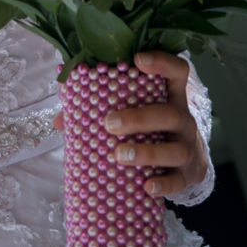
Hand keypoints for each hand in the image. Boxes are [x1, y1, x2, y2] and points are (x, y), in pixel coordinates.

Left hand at [52, 50, 208, 198]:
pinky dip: (164, 184)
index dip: (161, 62)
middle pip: (171, 114)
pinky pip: (179, 180)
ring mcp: (187, 148)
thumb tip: (59, 121)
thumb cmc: (150, 131)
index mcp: (169, 97)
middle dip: (140, 118)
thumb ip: (96, 112)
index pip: (176, 71)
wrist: (186, 164)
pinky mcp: (188, 175)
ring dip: (148, 152)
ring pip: (177, 149)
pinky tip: (147, 186)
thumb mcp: (134, 114)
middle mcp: (183, 120)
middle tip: (109, 123)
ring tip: (120, 155)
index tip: (138, 61)